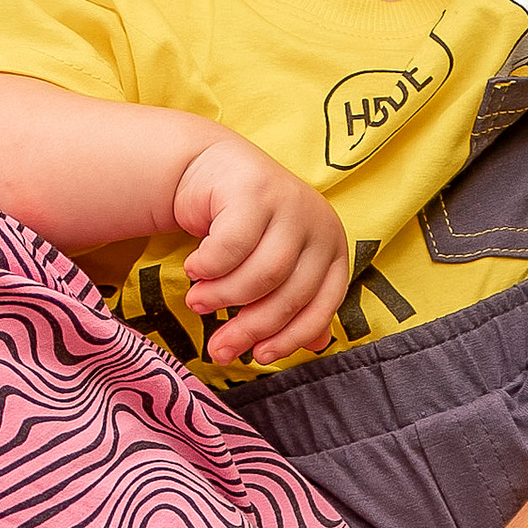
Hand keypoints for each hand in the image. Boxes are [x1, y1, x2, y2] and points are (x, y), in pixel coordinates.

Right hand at [174, 132, 350, 364]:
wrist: (213, 170)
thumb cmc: (246, 228)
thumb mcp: (274, 266)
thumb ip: (295, 303)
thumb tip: (315, 345)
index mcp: (332, 249)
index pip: (321, 306)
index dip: (290, 338)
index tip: (259, 357)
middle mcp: (320, 225)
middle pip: (289, 294)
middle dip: (249, 327)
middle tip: (217, 347)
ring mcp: (290, 204)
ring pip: (262, 274)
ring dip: (223, 297)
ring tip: (198, 301)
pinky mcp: (257, 189)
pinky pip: (232, 246)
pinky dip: (209, 266)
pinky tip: (195, 268)